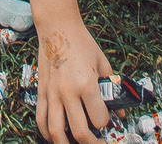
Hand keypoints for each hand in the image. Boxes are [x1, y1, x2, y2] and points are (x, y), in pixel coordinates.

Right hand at [32, 23, 116, 143]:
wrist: (58, 27)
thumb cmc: (82, 43)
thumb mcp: (103, 65)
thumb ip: (112, 90)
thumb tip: (120, 113)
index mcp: (86, 84)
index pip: (99, 119)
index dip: (106, 123)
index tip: (109, 120)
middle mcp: (68, 92)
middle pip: (79, 132)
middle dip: (92, 142)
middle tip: (98, 142)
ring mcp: (52, 93)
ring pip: (56, 131)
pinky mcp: (41, 91)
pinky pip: (41, 119)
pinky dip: (46, 132)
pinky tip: (54, 136)